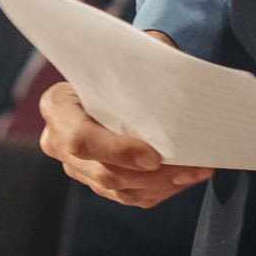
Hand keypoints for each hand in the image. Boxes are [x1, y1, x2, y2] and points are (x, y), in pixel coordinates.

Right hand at [37, 51, 213, 210]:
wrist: (122, 77)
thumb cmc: (125, 63)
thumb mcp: (130, 58)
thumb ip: (143, 70)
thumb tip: (176, 86)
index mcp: (58, 105)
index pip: (79, 139)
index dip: (117, 152)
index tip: (153, 156)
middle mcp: (58, 140)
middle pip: (103, 173)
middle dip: (151, 175)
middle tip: (191, 166)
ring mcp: (77, 166)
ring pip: (120, 189)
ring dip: (163, 184)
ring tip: (198, 170)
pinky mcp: (97, 182)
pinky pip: (130, 196)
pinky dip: (161, 188)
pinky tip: (186, 175)